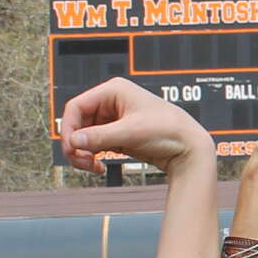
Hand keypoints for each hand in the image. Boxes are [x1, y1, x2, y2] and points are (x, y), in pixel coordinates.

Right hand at [58, 79, 213, 173]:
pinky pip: (93, 144)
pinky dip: (92, 156)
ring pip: (83, 136)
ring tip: (93, 167)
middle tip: (82, 163)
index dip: (69, 129)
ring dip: (83, 153)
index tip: (72, 149)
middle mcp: (111, 102)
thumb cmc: (168, 131)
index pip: (76, 107)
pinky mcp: (116, 134)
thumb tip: (73, 141)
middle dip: (76, 144)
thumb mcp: (131, 133)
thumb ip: (100, 137)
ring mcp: (113, 119)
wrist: (188, 148)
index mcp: (114, 90)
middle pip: (77, 123)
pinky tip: (99, 167)